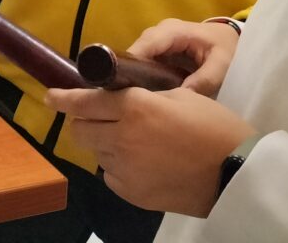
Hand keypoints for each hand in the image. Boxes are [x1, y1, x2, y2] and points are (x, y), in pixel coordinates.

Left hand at [45, 86, 255, 217]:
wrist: (237, 173)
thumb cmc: (213, 127)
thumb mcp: (179, 96)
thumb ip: (142, 96)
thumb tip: (119, 97)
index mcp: (133, 108)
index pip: (83, 103)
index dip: (63, 99)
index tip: (50, 97)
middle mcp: (121, 137)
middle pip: (79, 130)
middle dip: (84, 122)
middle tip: (101, 118)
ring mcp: (125, 168)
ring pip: (96, 152)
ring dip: (104, 143)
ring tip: (132, 141)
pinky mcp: (131, 192)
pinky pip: (111, 174)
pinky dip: (118, 166)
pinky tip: (141, 162)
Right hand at [127, 19, 239, 97]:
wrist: (232, 41)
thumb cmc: (227, 49)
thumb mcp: (222, 65)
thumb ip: (205, 80)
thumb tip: (181, 95)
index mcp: (175, 30)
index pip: (147, 44)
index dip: (133, 61)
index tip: (125, 84)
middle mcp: (160, 31)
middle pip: (137, 50)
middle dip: (129, 71)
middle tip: (127, 97)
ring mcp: (157, 39)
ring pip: (137, 55)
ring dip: (133, 74)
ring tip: (131, 97)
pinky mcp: (157, 49)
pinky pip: (143, 60)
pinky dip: (140, 74)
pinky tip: (142, 92)